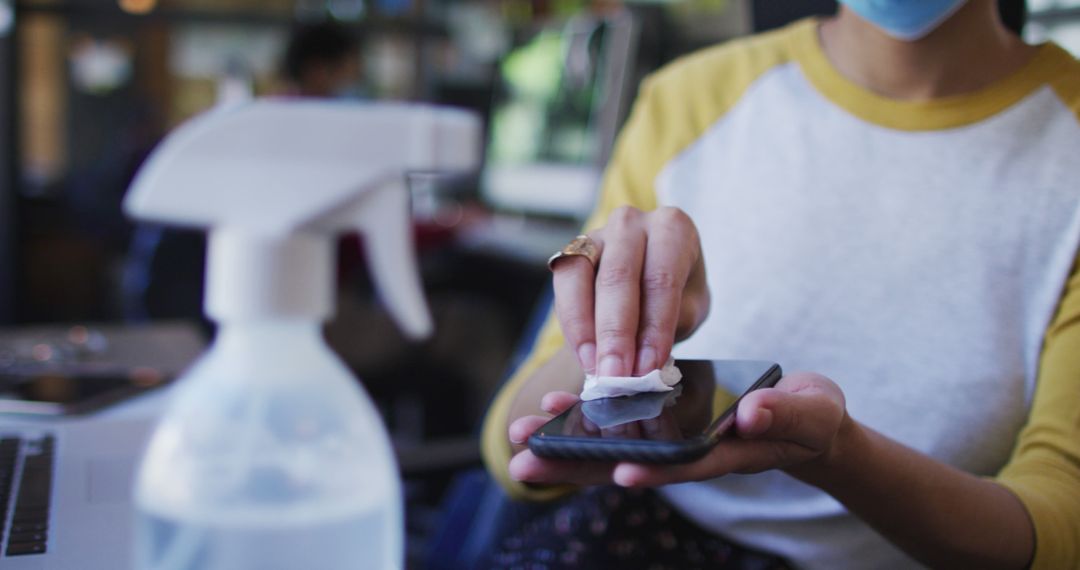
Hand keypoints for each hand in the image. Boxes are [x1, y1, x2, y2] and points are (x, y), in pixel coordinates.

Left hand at [508, 372, 848, 486]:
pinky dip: (588, 416)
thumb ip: (784, 413)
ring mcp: (673, 439)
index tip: (622, 472)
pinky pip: (620, 422)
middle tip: (525, 465)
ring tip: (520, 439)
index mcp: (727, 453)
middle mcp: (690, 451)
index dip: (656, 469)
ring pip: (614, 447)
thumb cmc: (809, 418)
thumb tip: (754, 412)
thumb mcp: (810, 413)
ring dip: (568, 443)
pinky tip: (555, 406)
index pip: (686, 466)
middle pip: (630, 463)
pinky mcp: (665, 421)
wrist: (803, 418)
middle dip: (579, 465)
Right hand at [553, 206, 708, 376]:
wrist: (651, 286)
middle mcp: (631, 223)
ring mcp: (596, 234)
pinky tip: (584, 354)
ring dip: (587, 330)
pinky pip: (564, 286)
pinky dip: (573, 325)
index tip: (649, 367)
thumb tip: (644, 364)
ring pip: (582, 277)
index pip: (662, 277)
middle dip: (616, 333)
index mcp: (672, 228)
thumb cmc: (675, 294)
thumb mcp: (688, 310)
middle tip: (616, 375)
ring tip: (596, 369)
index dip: (654, 326)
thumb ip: (668, 329)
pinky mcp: (570, 253)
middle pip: (618, 276)